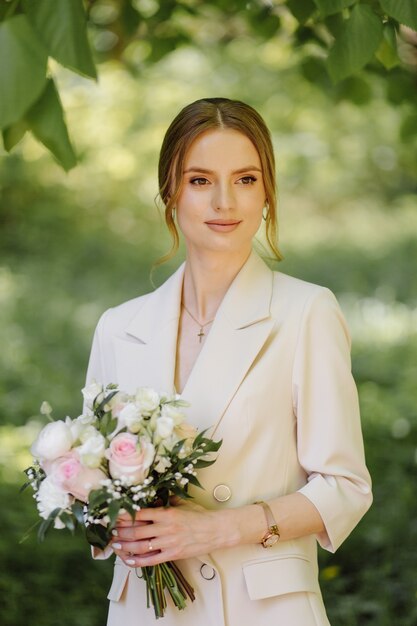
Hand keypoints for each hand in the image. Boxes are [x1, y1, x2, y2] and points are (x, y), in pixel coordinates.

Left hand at [110, 498, 225, 566]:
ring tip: (115, 544)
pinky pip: (151, 560)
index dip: (124, 515)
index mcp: (166, 513)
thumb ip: (165, 502)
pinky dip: (137, 562)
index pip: (140, 514)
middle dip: (120, 531)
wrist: (215, 530)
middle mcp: (165, 528)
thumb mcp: (181, 504)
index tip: (114, 515)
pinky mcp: (172, 555)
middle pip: (136, 531)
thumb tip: (149, 499)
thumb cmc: (199, 516)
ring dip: (125, 546)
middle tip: (110, 531)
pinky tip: (129, 560)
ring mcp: (168, 543)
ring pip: (140, 546)